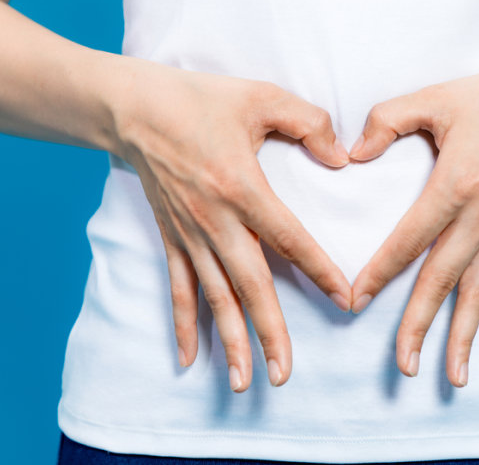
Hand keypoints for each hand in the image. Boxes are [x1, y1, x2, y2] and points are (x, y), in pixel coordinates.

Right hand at [112, 60, 351, 391]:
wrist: (133, 108)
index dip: (320, 271)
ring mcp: (190, 234)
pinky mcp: (171, 238)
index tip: (345, 301)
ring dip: (230, 341)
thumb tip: (342, 158)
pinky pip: (178, 287)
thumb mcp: (261, 97)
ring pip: (214, 297)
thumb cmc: (199, 99)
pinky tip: (189, 359)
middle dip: (269, 332)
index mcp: (242, 187)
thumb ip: (309, 123)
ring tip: (244, 382)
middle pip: (249, 286)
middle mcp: (215, 220)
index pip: (290, 240)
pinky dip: (184, 324)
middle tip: (284, 374)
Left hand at [348, 58, 478, 386]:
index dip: (378, 273)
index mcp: (455, 186)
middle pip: (442, 280)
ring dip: (466, 335)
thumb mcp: (437, 97)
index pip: (407, 241)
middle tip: (403, 366)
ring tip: (455, 376)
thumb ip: (388, 119)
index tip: (354, 302)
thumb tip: (352, 152)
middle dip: (419, 325)